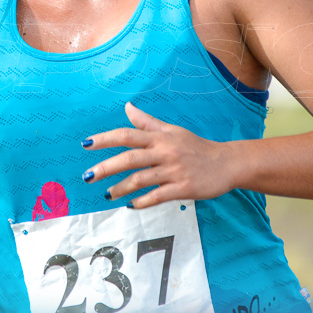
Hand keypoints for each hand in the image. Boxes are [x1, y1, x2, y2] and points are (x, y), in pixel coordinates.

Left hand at [82, 102, 234, 207]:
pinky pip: (157, 196)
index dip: (105, 139)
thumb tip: (127, 107)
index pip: (127, 135)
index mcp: (160, 137)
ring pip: (140, 180)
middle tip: (87, 176)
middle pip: (129, 158)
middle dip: (106, 168)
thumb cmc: (196, 146)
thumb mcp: (172, 130)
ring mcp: (173, 171)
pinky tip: (131, 205)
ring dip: (120, 188)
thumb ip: (147, 122)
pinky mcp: (183, 188)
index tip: (86, 144)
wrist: (227, 163)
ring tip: (107, 195)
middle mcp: (165, 152)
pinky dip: (142, 202)